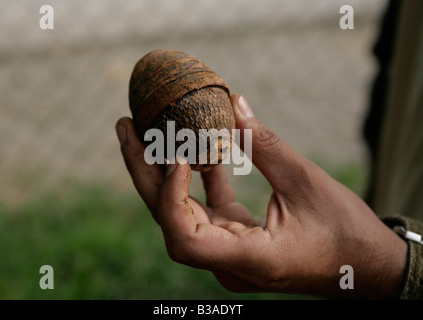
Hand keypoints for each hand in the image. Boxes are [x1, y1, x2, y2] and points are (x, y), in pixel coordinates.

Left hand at [116, 94, 406, 298]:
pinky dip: (199, 179)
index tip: (176, 153)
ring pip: (182, 212)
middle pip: (170, 218)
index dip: (169, 194)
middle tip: (126, 127)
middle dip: (144, 172)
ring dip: (164, 172)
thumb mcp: (307, 184)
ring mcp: (229, 253)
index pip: (184, 236)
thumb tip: (235, 103)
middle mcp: (228, 263)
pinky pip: (208, 209)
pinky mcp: (238, 240)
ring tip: (145, 131)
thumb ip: (265, 145)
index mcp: (248, 260)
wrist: (367, 269)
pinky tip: (196, 149)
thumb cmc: (346, 233)